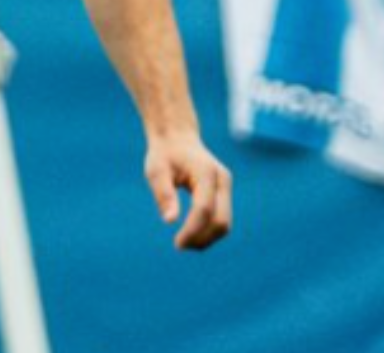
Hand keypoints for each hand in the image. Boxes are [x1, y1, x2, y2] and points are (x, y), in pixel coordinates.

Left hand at [144, 132, 231, 249]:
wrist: (178, 137)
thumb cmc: (164, 153)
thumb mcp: (156, 170)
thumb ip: (164, 193)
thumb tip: (170, 221)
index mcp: (206, 172)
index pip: (204, 209)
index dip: (192, 230)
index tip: (177, 244)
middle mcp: (222, 180)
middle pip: (221, 221)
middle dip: (202, 238)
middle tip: (180, 245)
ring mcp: (226, 186)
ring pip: (225, 223)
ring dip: (207, 238)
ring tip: (184, 243)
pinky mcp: (224, 192)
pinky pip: (222, 217)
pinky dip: (209, 230)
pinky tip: (192, 235)